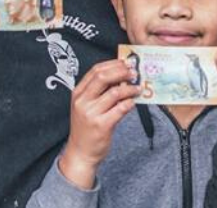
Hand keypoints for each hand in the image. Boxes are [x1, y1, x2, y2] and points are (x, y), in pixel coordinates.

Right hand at [59, 59, 140, 188]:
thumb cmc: (86, 128)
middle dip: (122, 72)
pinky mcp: (101, 125)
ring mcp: (91, 113)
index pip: (95, 71)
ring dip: (130, 88)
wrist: (80, 153)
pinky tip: (133, 102)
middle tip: (134, 72)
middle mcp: (82, 101)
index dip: (113, 64)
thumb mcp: (86, 107)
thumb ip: (100, 92)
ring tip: (138, 88)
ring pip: (114, 93)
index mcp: (78, 93)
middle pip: (103, 77)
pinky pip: (120, 109)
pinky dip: (130, 103)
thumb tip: (122, 77)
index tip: (126, 63)